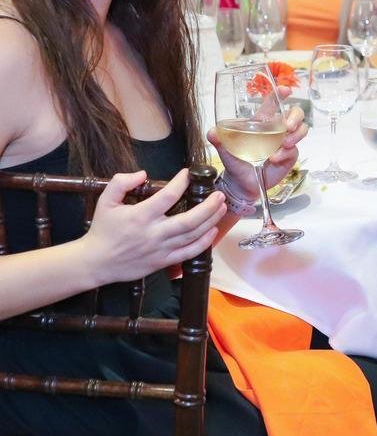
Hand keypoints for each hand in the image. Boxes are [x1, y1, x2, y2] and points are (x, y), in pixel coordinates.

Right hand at [83, 168, 226, 283]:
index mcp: (140, 216)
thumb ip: (121, 182)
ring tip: (221, 207)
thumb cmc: (103, 230)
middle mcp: (154, 233)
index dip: (181, 183)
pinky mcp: (163, 262)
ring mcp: (160, 250)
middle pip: (189, 220)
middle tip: (219, 194)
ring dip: (210, 221)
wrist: (95, 262)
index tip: (188, 173)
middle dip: (208, 206)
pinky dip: (204, 243)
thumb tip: (142, 173)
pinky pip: (188, 254)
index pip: (168, 196)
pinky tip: (212, 231)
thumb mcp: (105, 201)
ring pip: (193, 236)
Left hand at [207, 91, 307, 201]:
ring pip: (301, 129)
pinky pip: (294, 150)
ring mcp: (285, 141)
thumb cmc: (235, 162)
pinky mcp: (290, 155)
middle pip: (295, 114)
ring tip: (285, 144)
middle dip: (296, 117)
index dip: (280, 94)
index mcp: (261, 122)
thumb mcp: (225, 150)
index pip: (273, 103)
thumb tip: (211, 132)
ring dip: (296, 135)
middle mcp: (276, 129)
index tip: (285, 90)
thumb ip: (218, 140)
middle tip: (289, 126)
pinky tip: (274, 159)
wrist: (242, 183)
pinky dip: (286, 153)